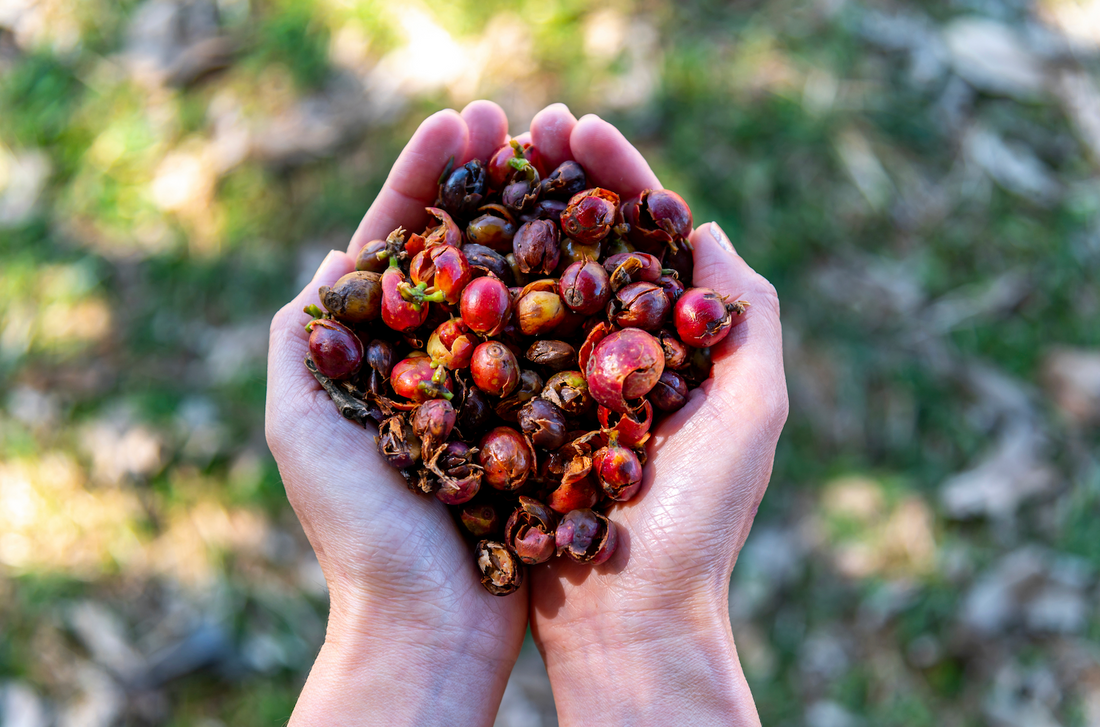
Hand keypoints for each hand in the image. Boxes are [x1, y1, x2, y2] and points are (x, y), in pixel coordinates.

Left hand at [266, 101, 526, 726]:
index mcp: (377, 348)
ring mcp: (492, 382)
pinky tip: (602, 248)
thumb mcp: (299, 426)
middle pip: (464, 249)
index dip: (426, 177)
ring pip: (517, 285)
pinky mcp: (539, 415)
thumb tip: (337, 254)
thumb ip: (300, 340)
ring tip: (569, 162)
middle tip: (522, 121)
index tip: (465, 123)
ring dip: (539, 220)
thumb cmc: (360, 532)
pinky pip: (560, 343)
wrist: (431, 623)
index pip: (399, 241)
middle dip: (488, 182)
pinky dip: (578, 293)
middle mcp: (436, 356)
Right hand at [525, 105, 787, 725]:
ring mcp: (561, 383)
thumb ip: (746, 314)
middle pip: (583, 246)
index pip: (645, 236)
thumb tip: (703, 226)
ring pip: (532, 287)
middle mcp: (616, 353)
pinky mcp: (514, 418)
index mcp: (675, 341)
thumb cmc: (698, 522)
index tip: (579, 128)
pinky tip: (446, 253)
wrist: (628, 620)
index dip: (617, 177)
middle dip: (555, 184)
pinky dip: (471, 298)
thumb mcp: (751, 410)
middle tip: (522, 126)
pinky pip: (490, 347)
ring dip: (508, 224)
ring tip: (480, 166)